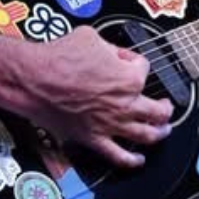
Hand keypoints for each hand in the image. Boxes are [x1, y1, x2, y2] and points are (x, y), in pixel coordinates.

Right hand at [22, 26, 173, 169]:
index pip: (144, 69)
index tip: (127, 61)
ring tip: (162, 131)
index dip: (135, 62)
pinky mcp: (93, 139)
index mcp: (128, 78)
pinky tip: (138, 160)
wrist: (33, 79)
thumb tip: (113, 53)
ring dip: (159, 133)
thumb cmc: (58, 58)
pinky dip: (132, 161)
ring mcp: (110, 124)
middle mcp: (125, 104)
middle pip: (157, 110)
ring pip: (146, 136)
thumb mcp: (90, 37)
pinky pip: (118, 156)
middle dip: (164, 107)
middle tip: (165, 106)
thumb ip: (109, 47)